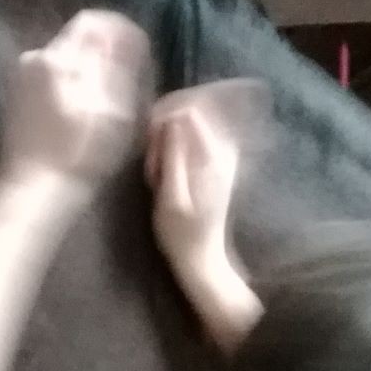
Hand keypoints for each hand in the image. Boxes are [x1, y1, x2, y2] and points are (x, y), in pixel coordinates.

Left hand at [0, 10, 142, 184]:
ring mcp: (21, 80)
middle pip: (78, 41)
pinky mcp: (17, 102)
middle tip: (130, 79)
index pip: (92, 21)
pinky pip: (52, 80)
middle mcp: (34, 58)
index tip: (140, 51)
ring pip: (66, 61)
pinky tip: (84, 114)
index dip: (121, 30)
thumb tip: (127, 34)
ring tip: (111, 100)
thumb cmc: (80, 152)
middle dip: (106, 53)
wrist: (32, 191)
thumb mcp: (113, 107)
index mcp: (58, 56)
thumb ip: (119, 64)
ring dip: (90, 72)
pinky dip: (73, 87)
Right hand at [147, 97, 240, 274]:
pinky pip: (189, 145)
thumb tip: (171, 119)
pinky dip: (172, 157)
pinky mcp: (216, 163)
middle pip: (186, 121)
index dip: (161, 124)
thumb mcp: (170, 196)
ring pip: (184, 133)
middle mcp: (223, 151)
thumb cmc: (179, 232)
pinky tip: (165, 179)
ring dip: (164, 151)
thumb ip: (172, 156)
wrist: (200, 257)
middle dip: (162, 140)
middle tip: (153, 173)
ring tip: (157, 179)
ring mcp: (221, 156)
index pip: (188, 113)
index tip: (148, 150)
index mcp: (213, 157)